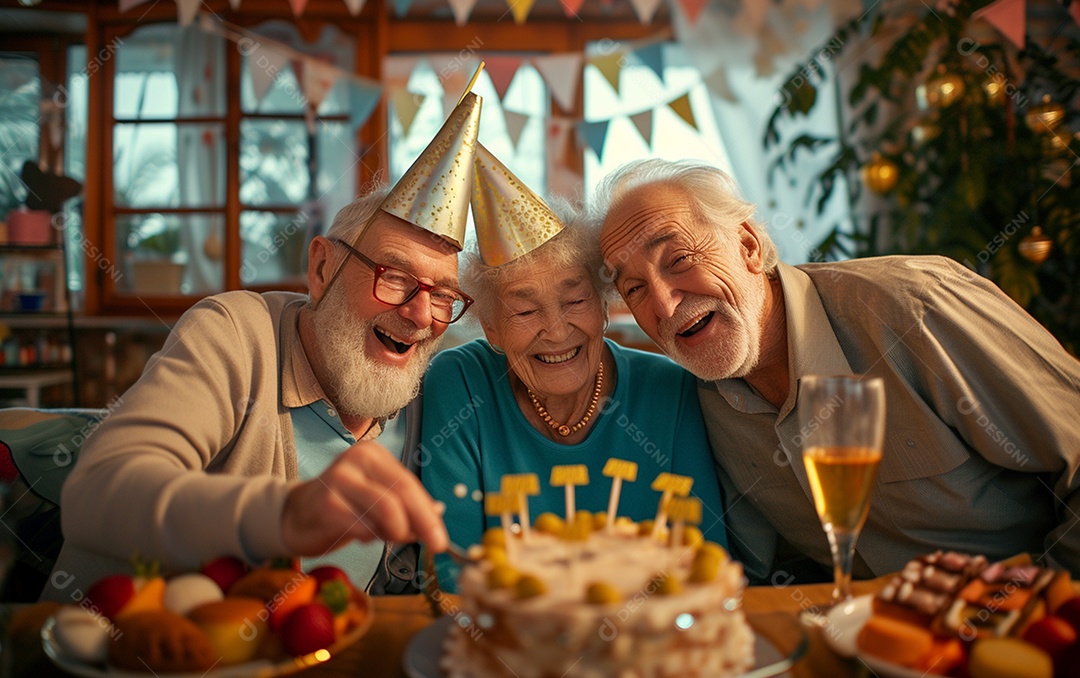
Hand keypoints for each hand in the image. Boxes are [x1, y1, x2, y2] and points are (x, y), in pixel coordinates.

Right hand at [281, 440, 447, 555]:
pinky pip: (363, 527)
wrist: (293, 515)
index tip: (441, 538)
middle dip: (423, 523)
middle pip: (401, 493)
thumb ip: (404, 505)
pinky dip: (370, 538)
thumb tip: (437, 515)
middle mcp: (356, 460)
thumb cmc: (341, 507)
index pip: (409, 483)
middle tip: (436, 545)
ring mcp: (339, 479)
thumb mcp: (375, 498)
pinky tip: (361, 536)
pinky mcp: (326, 503)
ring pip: (386, 511)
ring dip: (394, 533)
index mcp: (373, 455)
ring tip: (386, 537)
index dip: (428, 512)